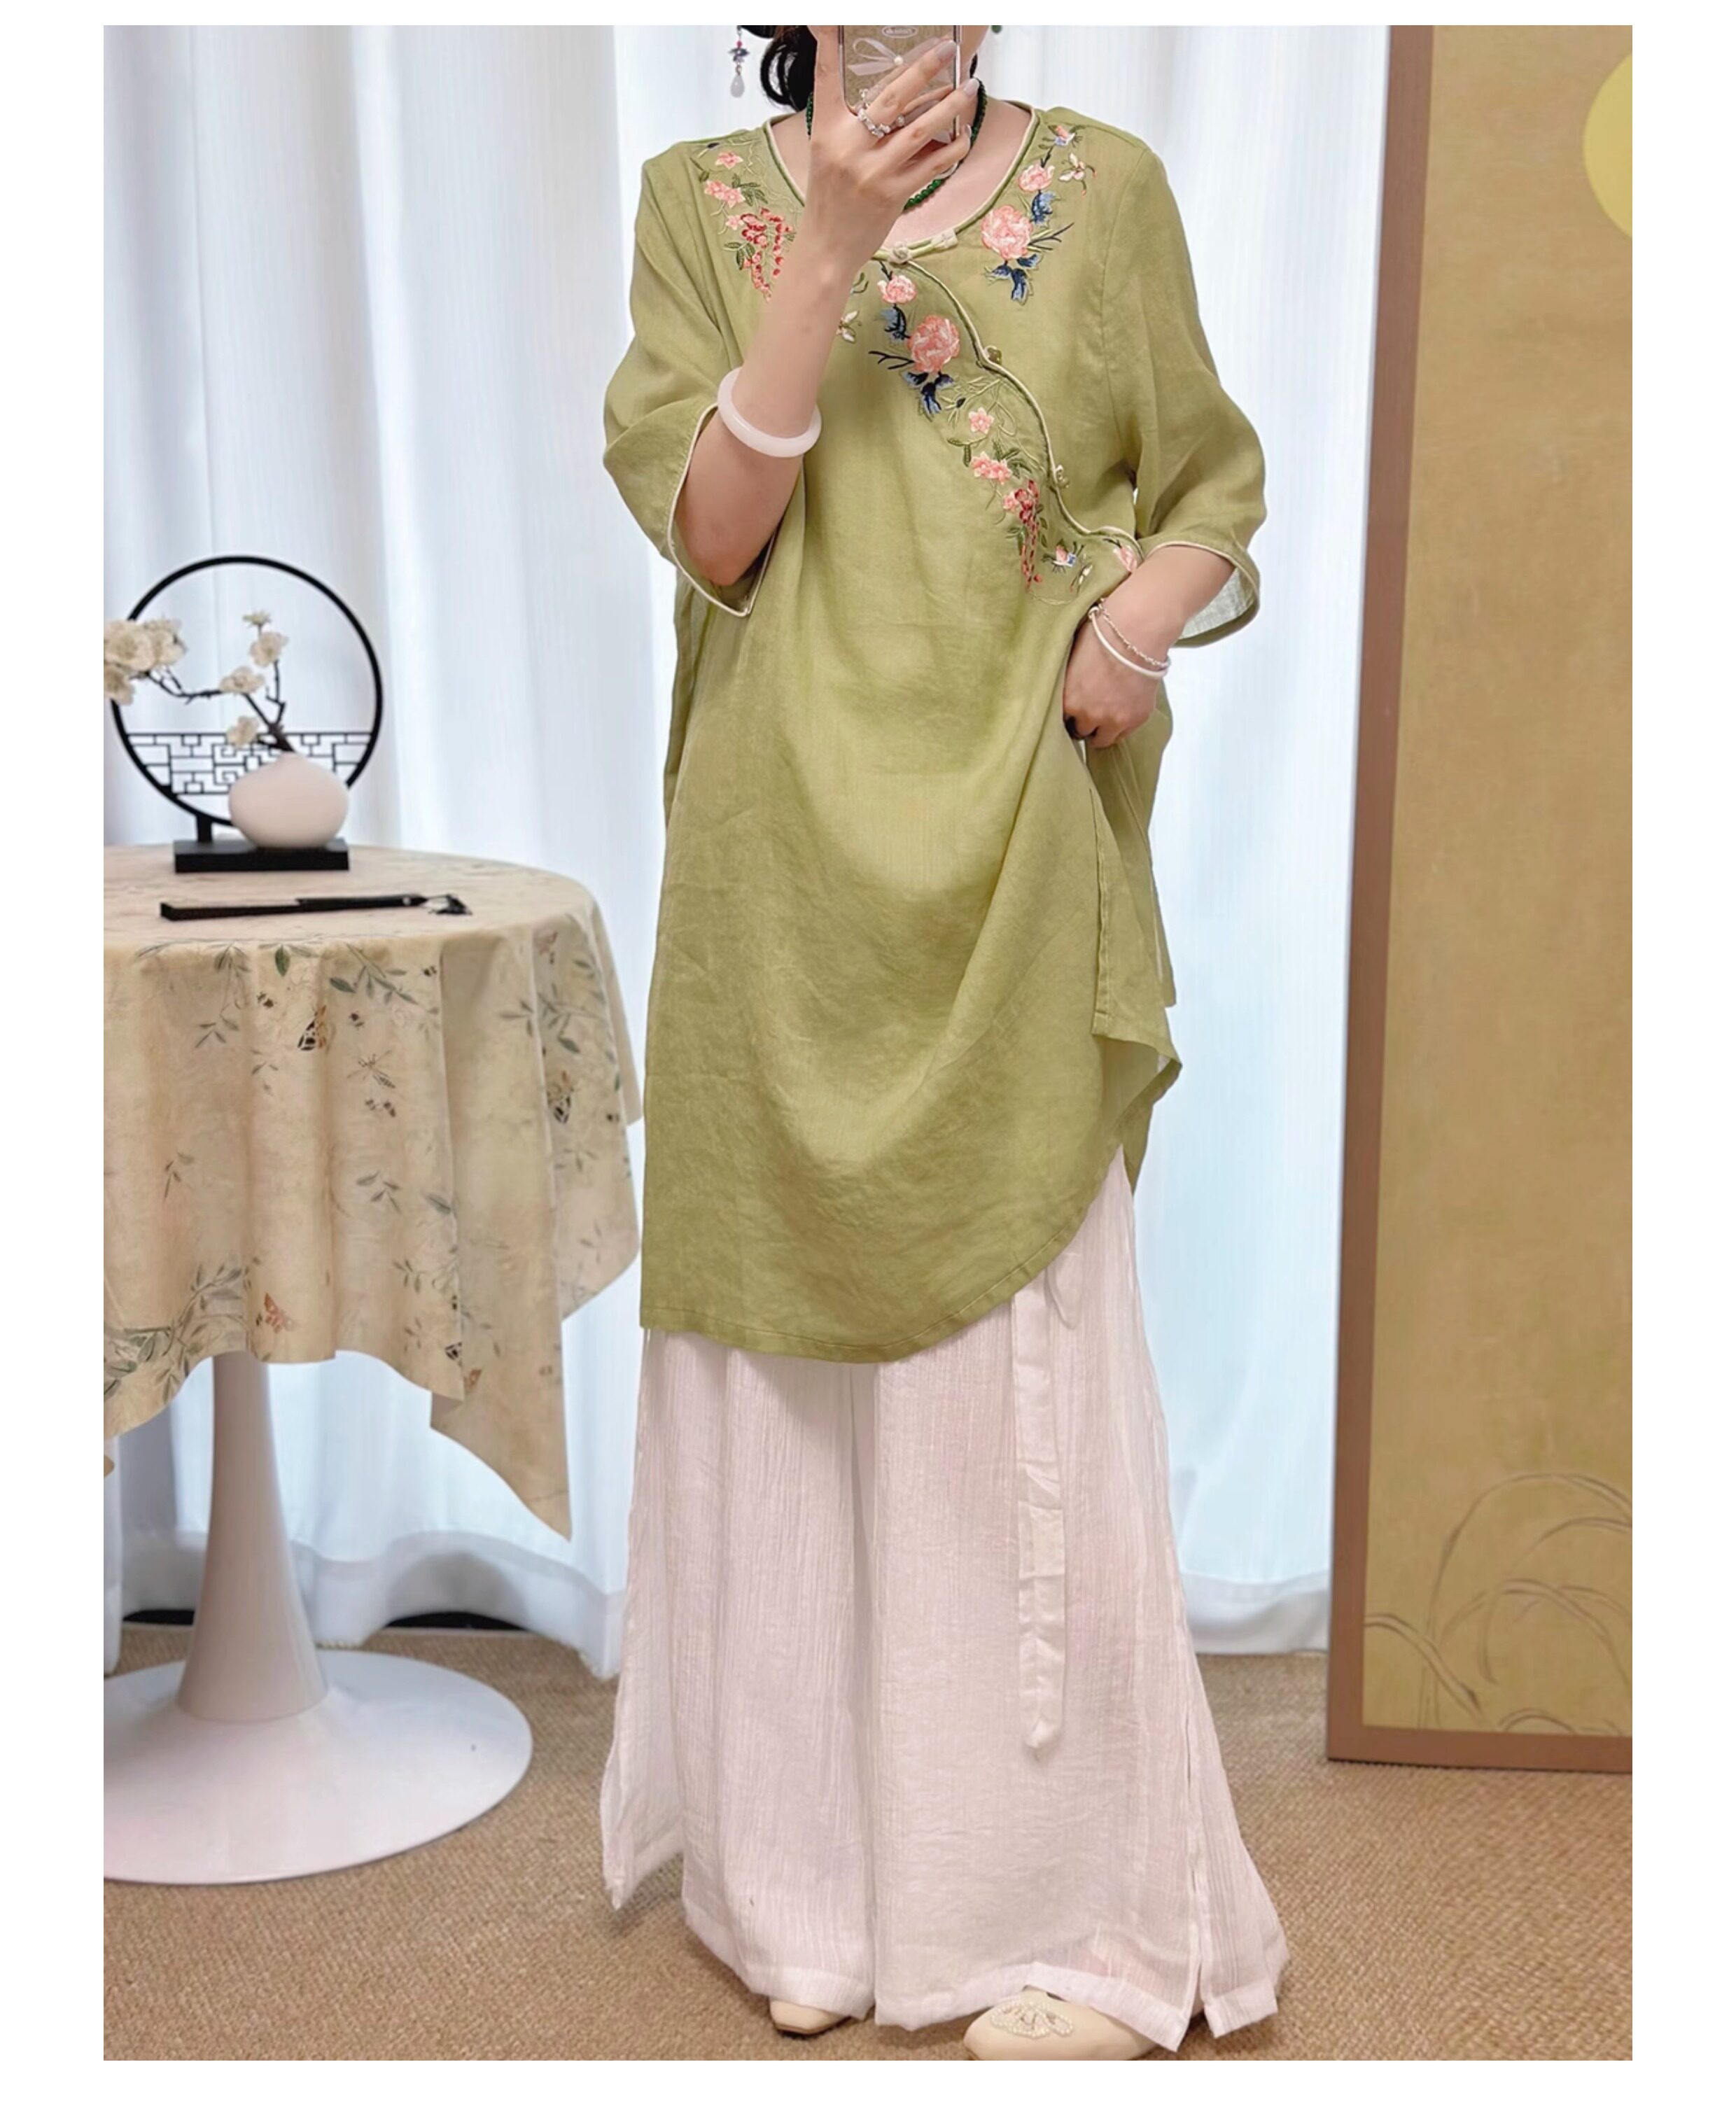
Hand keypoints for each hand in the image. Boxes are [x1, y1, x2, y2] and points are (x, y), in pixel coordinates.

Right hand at [804, 29, 979, 272]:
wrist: (827, 248)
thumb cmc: (830, 197)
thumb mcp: (827, 151)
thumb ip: (849, 120)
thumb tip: (891, 92)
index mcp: (827, 131)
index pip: (826, 78)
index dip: (829, 44)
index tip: (832, 19)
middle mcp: (849, 147)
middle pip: (892, 97)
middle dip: (924, 69)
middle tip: (947, 49)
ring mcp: (873, 172)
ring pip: (920, 129)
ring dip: (951, 105)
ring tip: (969, 87)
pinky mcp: (893, 194)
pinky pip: (932, 163)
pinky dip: (953, 147)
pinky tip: (964, 134)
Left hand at [1061, 608, 1168, 749]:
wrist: (1137, 632)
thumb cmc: (1103, 635)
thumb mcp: (1072, 659)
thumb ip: (1069, 683)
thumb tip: (1069, 688)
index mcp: (1068, 700)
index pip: (1060, 721)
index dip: (1069, 713)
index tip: (1074, 709)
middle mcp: (1089, 715)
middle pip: (1081, 732)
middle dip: (1084, 722)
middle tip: (1091, 709)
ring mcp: (1114, 720)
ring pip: (1103, 740)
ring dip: (1102, 730)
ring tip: (1107, 714)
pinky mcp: (1136, 719)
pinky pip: (1124, 734)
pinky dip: (1122, 725)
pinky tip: (1123, 708)